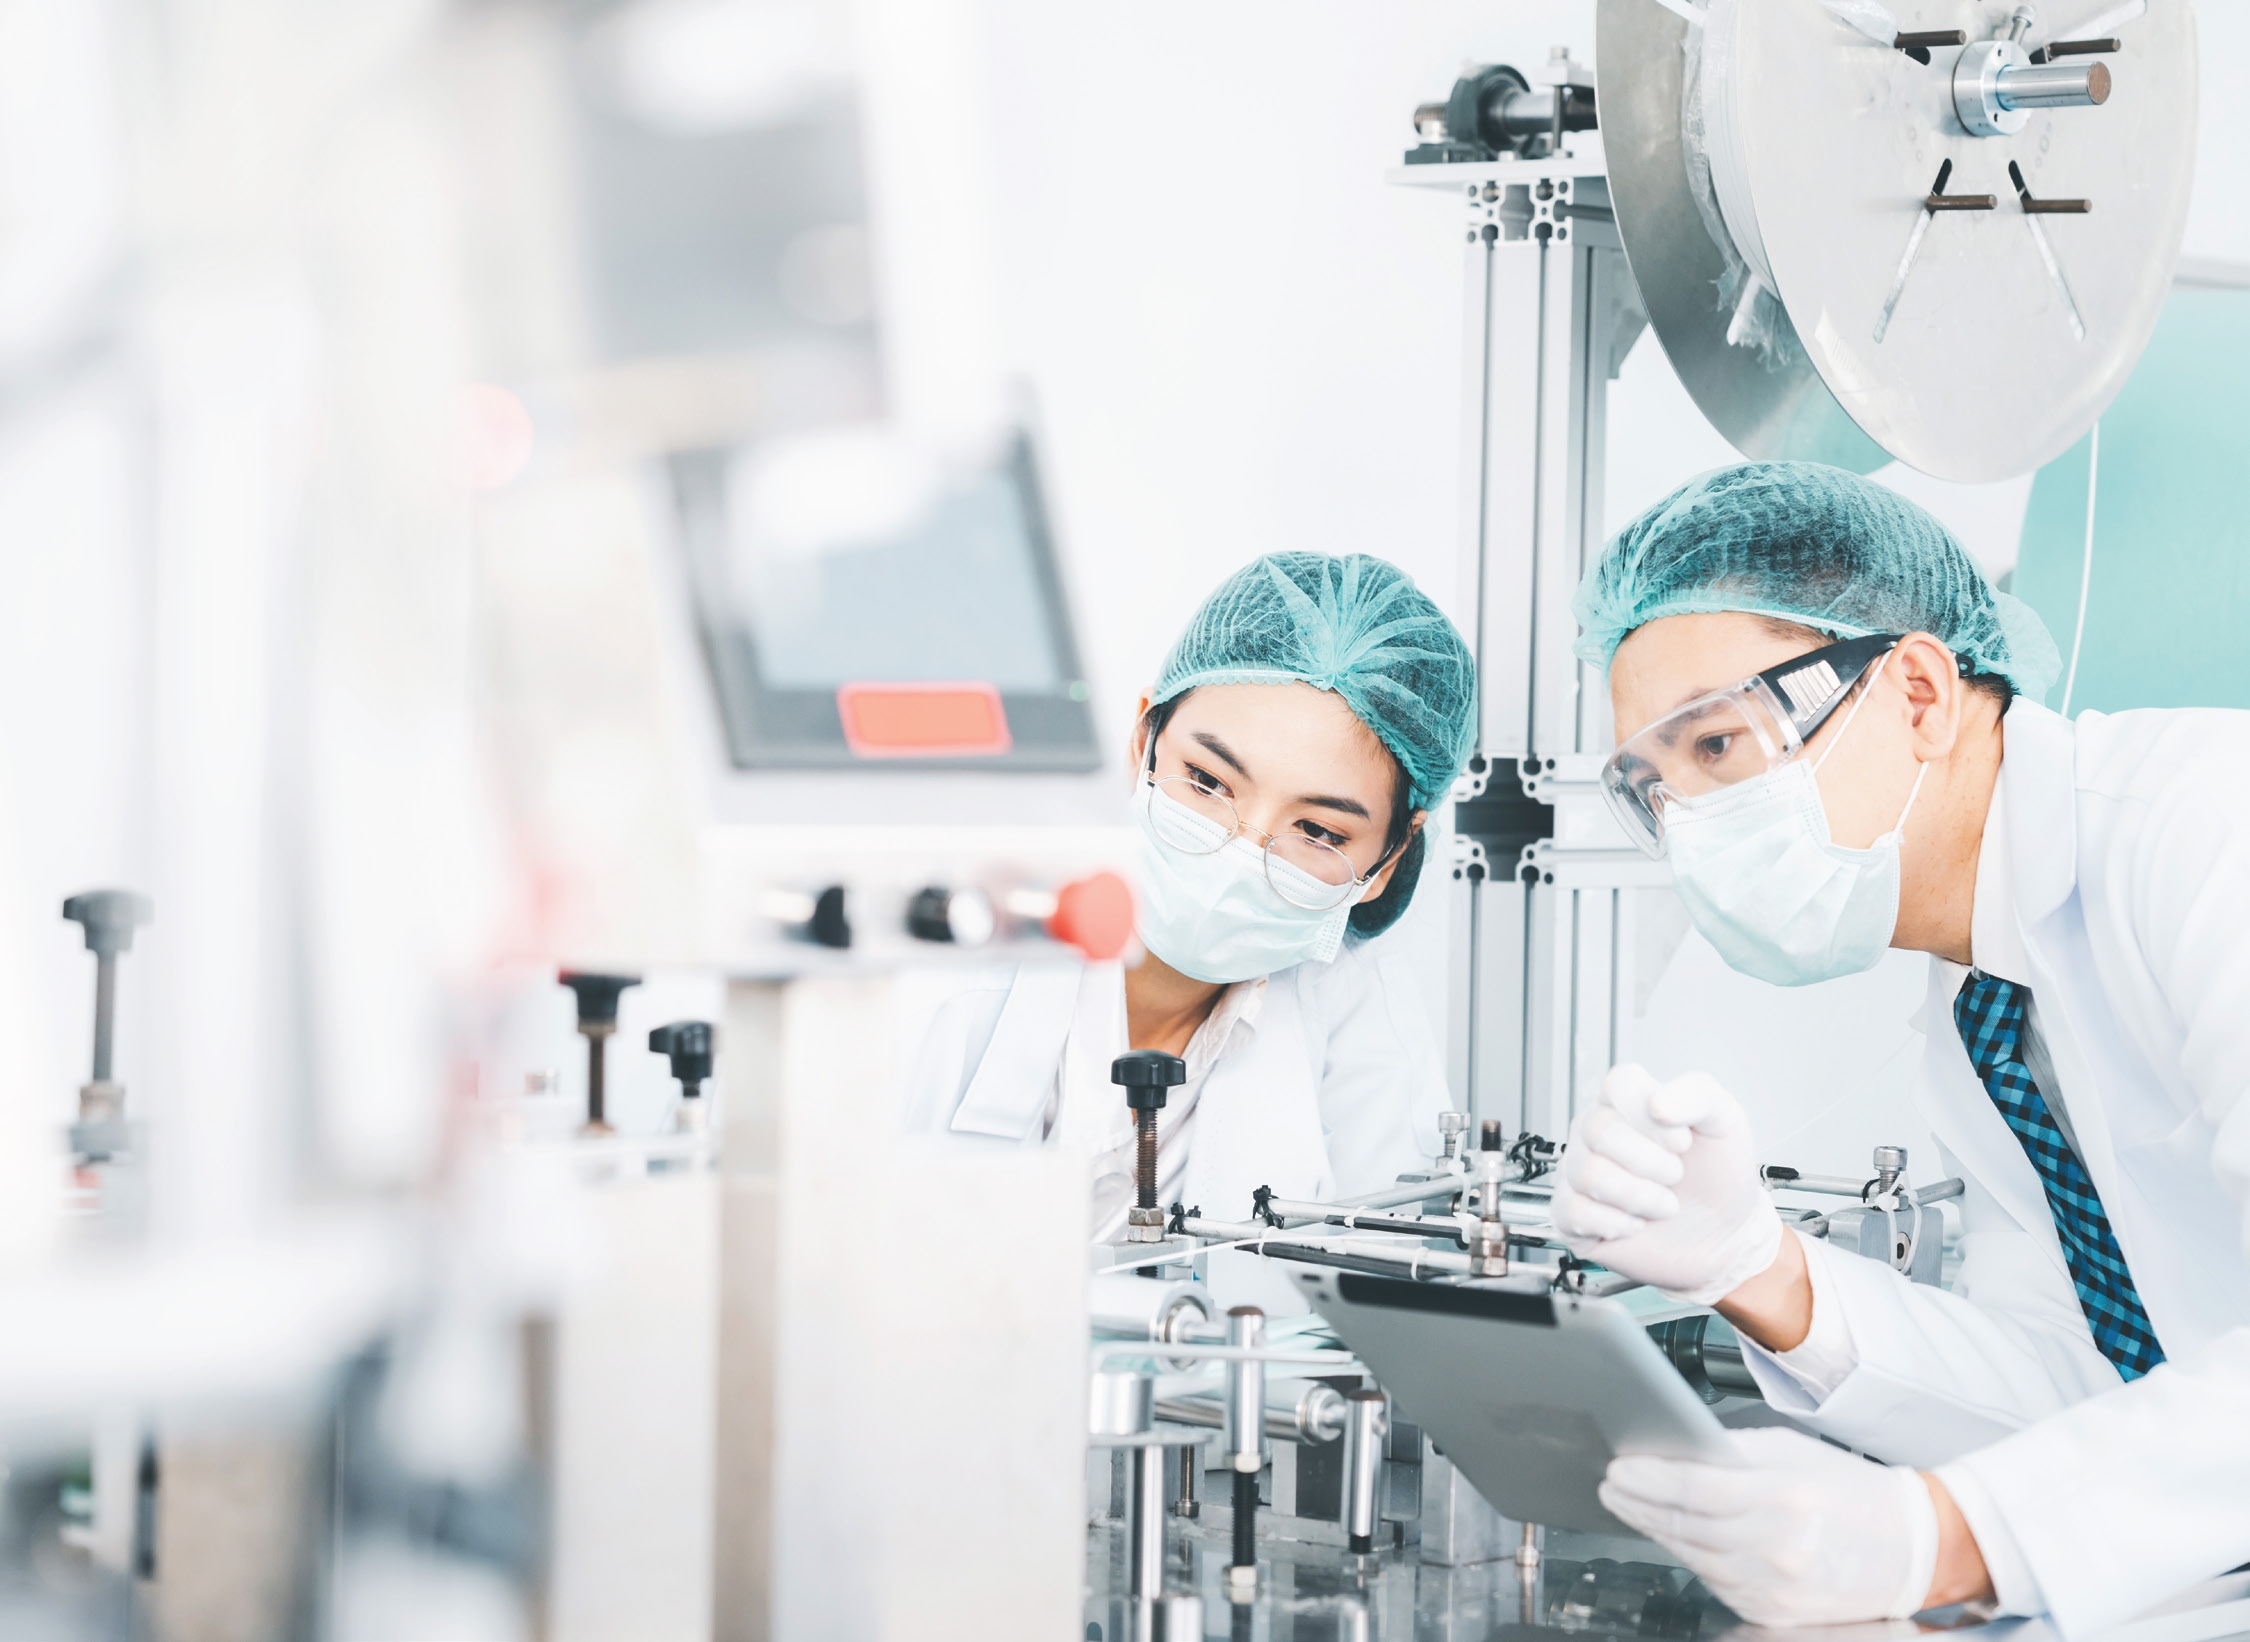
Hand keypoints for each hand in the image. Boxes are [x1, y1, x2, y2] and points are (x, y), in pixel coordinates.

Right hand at [1546, 1064, 1782, 1303]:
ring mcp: (1578, 1170)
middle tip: (1675, 1176)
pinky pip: (1573, 1212)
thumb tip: (1657, 1102)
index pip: (1618, 1084)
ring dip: (1640, 1198)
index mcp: (1628, 1101)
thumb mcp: (1726, 1123)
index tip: (1682, 1141)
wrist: (1720, 1233)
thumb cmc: (1717, 1175)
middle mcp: (1596, 1130)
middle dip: (1652, 1164)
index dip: (1649, 1114)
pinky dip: (1616, 1224)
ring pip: (1588, 1174)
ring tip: (1662, 1203)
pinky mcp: (1570, 1212)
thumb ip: (1698, 1095)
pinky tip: (1635, 1223)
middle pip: (1599, 1131)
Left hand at [1599, 1427, 1939, 1625]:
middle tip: (1613, 1485)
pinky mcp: (1773, 1611)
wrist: (1910, 1550)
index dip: (1648, 1477)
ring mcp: (1775, 1586)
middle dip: (1639, 1503)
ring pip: (1693, 1555)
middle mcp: (1778, 1547)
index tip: (1618, 1466)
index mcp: (1784, 1496)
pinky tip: (1672, 1536)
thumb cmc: (1852, 1493)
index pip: (1694, 1487)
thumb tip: (1673, 1449)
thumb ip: (1731, 1451)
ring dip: (1654, 1530)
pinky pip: (1714, 1581)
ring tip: (1631, 1506)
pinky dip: (1688, 1557)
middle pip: (1686, 1524)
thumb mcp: (1792, 1451)